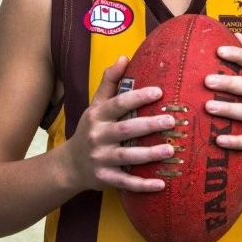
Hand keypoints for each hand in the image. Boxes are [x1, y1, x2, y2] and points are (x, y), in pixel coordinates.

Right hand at [66, 56, 174, 191]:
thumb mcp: (96, 105)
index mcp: (98, 116)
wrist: (69, 165)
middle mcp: (98, 136)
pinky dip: (143, 185)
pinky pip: (126, 182)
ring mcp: (101, 158)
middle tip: (172, 121)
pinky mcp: (105, 178)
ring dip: (150, 154)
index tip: (160, 91)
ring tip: (171, 150)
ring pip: (128, 156)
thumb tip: (125, 57)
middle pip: (126, 129)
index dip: (138, 97)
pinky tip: (162, 184)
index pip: (119, 104)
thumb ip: (110, 82)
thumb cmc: (91, 129)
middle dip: (149, 125)